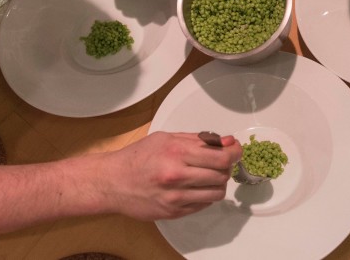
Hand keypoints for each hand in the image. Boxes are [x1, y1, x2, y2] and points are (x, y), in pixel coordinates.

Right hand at [98, 132, 241, 219]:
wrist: (112, 182)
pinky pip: (203, 205)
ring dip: (218, 183)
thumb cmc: (138, 157)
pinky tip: (195, 187)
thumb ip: (198, 140)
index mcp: (176, 152)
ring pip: (216, 193)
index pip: (221, 156)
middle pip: (222, 175)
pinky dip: (205, 195)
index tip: (236, 151)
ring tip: (208, 176)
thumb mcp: (166, 138)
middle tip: (220, 162)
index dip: (235, 153)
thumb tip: (226, 142)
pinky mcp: (173, 212)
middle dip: (226, 167)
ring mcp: (176, 197)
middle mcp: (177, 175)